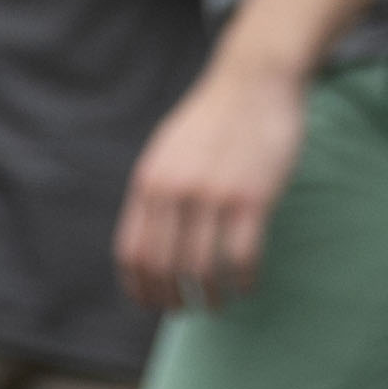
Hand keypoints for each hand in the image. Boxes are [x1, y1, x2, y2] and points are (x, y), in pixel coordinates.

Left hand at [113, 55, 308, 311]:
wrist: (256, 78)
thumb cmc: (215, 117)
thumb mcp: (168, 150)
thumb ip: (157, 191)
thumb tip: (150, 242)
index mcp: (149, 182)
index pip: (132, 253)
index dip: (140, 289)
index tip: (155, 304)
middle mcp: (175, 192)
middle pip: (164, 268)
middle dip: (174, 299)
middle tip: (189, 310)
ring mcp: (213, 195)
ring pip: (203, 268)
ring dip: (211, 296)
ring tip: (221, 304)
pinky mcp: (252, 197)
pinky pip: (243, 255)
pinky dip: (245, 279)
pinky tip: (249, 283)